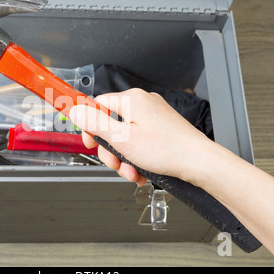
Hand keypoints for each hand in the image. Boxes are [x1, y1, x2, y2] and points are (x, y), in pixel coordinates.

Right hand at [69, 88, 213, 186]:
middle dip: (111, 150)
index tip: (90, 142)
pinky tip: (142, 171)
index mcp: (132, 100)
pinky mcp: (161, 129)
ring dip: (124, 158)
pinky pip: (140, 142)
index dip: (90, 126)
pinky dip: (137, 158)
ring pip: (126, 138)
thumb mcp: (121, 138)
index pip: (98, 105)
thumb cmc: (167, 149)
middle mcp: (143, 104)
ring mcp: (154, 117)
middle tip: (115, 164)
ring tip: (133, 172)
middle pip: (112, 125)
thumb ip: (95, 123)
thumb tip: (75, 110)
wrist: (199, 163)